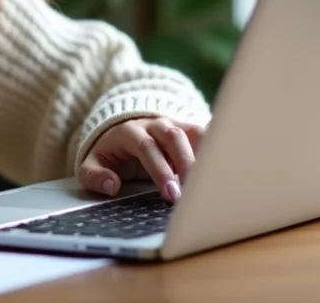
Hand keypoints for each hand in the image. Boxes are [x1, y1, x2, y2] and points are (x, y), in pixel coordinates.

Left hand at [78, 117, 205, 202]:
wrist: (121, 130)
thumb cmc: (111, 152)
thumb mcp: (92, 163)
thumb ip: (94, 176)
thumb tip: (111, 186)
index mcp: (130, 131)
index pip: (146, 147)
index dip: (160, 170)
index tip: (170, 194)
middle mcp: (154, 124)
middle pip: (173, 138)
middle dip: (185, 166)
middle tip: (191, 194)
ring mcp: (174, 124)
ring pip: (194, 132)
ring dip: (204, 155)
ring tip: (211, 183)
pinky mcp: (188, 129)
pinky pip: (206, 132)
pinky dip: (217, 145)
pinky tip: (227, 163)